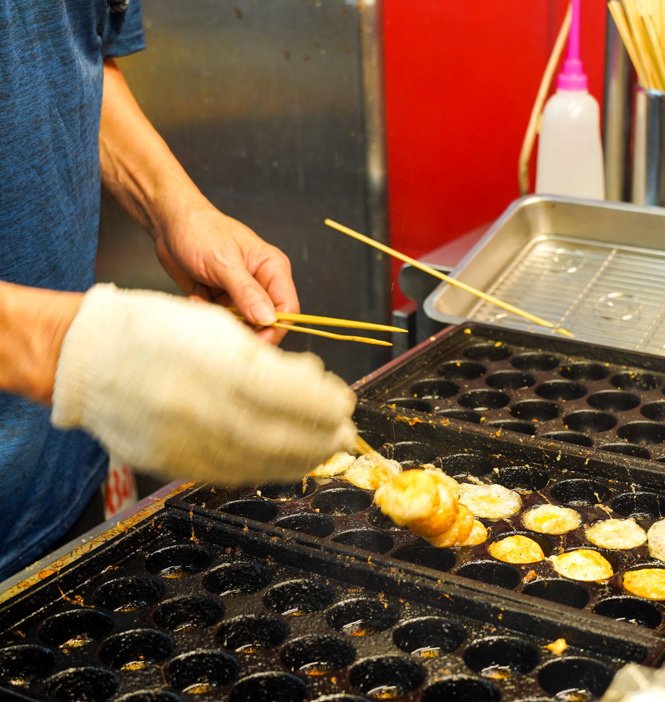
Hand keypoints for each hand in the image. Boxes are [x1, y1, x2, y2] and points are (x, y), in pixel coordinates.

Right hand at [51, 284, 356, 484]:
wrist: (83, 358)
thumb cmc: (150, 330)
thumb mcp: (213, 327)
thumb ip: (264, 358)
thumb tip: (311, 383)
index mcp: (209, 367)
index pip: (285, 393)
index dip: (321, 403)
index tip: (344, 402)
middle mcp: (196, 409)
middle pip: (276, 434)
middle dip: (319, 436)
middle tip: (345, 432)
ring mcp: (180, 441)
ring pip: (255, 460)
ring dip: (298, 458)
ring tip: (323, 448)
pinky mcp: (169, 462)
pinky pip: (228, 473)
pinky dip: (264, 468)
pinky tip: (286, 460)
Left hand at [153, 202, 297, 343]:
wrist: (169, 224)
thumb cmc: (200, 232)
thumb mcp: (224, 263)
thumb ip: (247, 292)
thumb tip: (268, 319)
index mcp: (273, 269)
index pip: (287, 308)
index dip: (274, 328)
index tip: (254, 341)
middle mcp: (261, 283)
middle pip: (266, 321)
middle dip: (244, 327)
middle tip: (223, 324)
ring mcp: (241, 293)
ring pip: (242, 323)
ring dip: (223, 320)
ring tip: (205, 302)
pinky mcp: (222, 299)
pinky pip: (221, 319)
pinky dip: (208, 314)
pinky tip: (196, 296)